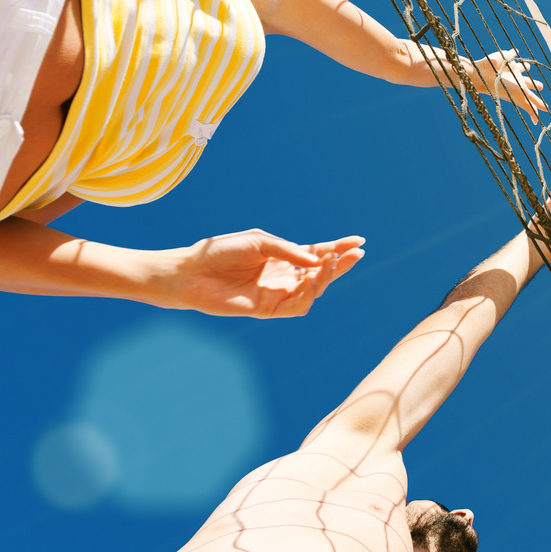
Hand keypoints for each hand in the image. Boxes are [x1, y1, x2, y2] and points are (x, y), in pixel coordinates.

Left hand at [163, 230, 365, 317]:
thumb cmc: (221, 252)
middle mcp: (283, 276)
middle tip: (356, 255)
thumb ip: (288, 251)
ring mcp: (276, 293)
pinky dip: (308, 296)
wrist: (192, 272)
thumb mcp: (259, 241)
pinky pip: (296, 307)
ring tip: (330, 264)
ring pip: (312, 290)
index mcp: (282, 257)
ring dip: (326, 278)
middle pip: (319, 273)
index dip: (337, 248)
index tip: (358, 242)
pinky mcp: (267, 309)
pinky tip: (312, 282)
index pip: (316, 254)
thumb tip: (316, 260)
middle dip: (339, 264)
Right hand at [468, 49, 546, 121]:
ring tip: (528, 67)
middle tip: (541, 86)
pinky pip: (511, 54)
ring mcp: (511, 68)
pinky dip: (513, 53)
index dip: (538, 101)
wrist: (485, 76)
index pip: (532, 96)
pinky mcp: (505, 58)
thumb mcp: (521, 97)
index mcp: (521, 88)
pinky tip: (515, 51)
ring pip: (521, 67)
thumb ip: (531, 106)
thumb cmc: (504, 88)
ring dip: (525, 67)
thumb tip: (539, 120)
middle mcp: (516, 79)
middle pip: (528, 82)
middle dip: (534, 83)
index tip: (545, 107)